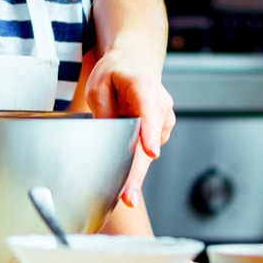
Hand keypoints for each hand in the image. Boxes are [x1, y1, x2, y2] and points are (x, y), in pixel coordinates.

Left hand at [82, 47, 175, 205]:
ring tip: (125, 196)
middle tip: (129, 198)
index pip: (149, 111)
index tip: (150, 152)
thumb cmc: (117, 72)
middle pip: (149, 143)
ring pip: (148, 154)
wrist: (136, 64)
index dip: (149, 133)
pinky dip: (135, 166)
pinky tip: (126, 178)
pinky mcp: (161, 133)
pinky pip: (146, 154)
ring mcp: (164, 121)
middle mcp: (161, 105)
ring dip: (136, 174)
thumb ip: (103, 110)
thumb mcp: (98, 84)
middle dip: (138, 173)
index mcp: (144, 87)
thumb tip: (106, 140)